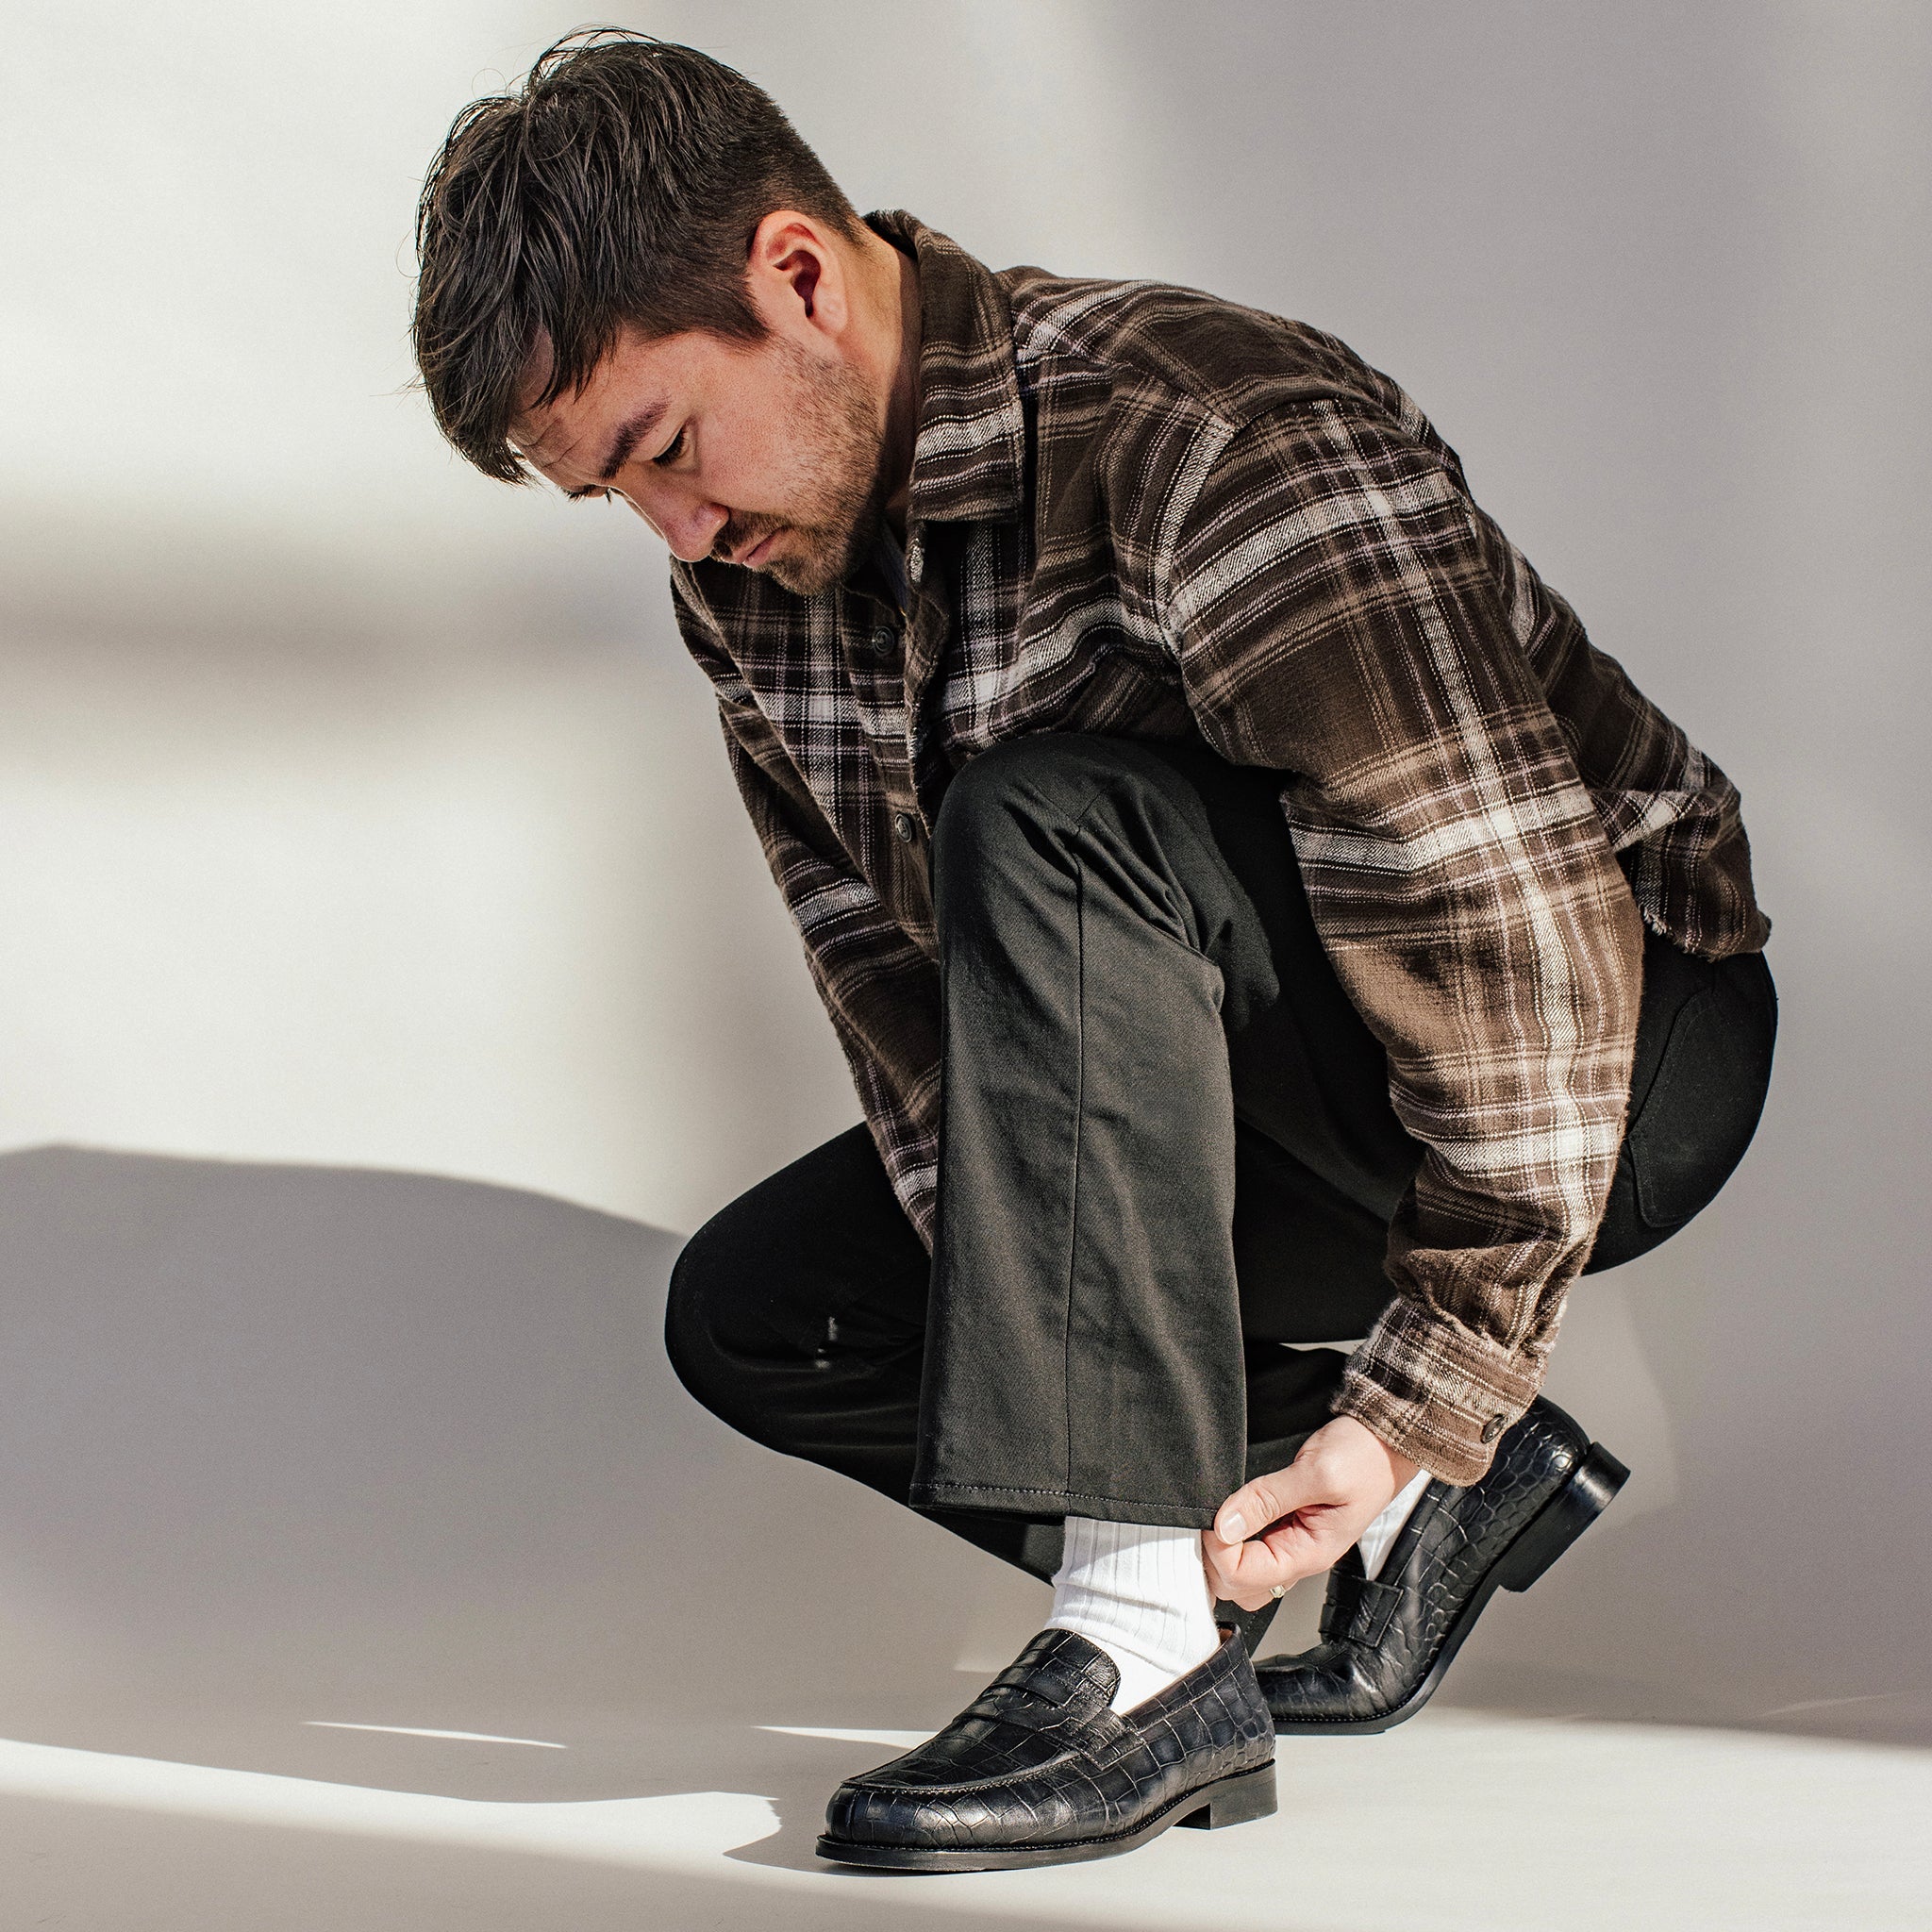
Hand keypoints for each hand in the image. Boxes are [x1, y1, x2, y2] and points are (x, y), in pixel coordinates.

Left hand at [1202, 1417, 1421, 1610]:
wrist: (1385, 1440)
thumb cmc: (1364, 1457)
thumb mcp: (1316, 1473)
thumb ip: (1268, 1498)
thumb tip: (1225, 1524)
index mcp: (1309, 1554)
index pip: (1244, 1576)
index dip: (1218, 1549)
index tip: (1212, 1517)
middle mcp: (1300, 1556)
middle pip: (1239, 1586)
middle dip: (1215, 1559)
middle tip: (1209, 1519)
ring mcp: (1293, 1543)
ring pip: (1243, 1573)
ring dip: (1222, 1552)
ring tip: (1216, 1518)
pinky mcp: (1288, 1526)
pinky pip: (1252, 1548)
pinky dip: (1233, 1538)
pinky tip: (1230, 1513)